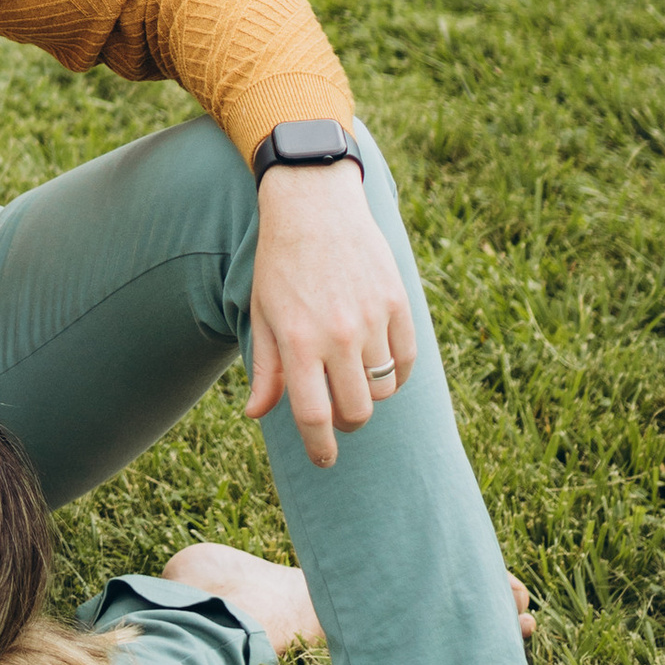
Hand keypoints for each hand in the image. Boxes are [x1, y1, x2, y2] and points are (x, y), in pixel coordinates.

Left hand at [246, 157, 417, 467]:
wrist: (313, 204)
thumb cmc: (279, 262)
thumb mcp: (262, 313)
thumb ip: (264, 369)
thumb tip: (259, 415)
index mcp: (298, 341)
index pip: (314, 417)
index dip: (320, 448)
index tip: (324, 460)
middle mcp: (337, 335)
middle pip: (356, 412)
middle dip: (346, 424)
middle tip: (336, 417)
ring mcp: (372, 319)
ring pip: (384, 390)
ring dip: (369, 396)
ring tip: (352, 381)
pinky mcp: (397, 303)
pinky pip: (406, 361)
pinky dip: (396, 374)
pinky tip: (379, 366)